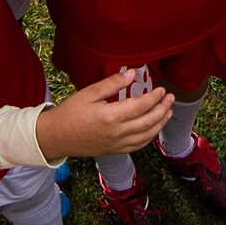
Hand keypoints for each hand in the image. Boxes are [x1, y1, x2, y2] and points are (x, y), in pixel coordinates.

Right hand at [36, 68, 174, 157]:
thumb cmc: (70, 113)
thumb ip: (112, 84)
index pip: (141, 106)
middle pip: (148, 121)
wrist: (56, 136)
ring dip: (160, 123)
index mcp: (111, 116)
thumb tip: (132, 74)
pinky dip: (150, 137)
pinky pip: (138, 146)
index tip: (160, 89)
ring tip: (168, 112)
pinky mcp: (115, 151)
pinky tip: (154, 128)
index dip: (154, 97)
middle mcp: (117, 133)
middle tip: (170, 98)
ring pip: (147, 136)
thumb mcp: (88, 93)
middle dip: (163, 109)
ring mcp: (117, 144)